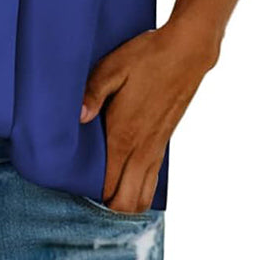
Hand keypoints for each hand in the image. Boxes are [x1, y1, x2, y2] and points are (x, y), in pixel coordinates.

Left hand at [79, 20, 219, 211]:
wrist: (187, 52)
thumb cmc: (147, 57)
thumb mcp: (112, 67)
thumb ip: (92, 93)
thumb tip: (78, 117)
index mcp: (124, 135)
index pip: (108, 186)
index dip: (90, 195)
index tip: (72, 188)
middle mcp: (141, 148)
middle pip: (127, 202)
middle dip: (107, 207)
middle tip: (86, 194)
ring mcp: (155, 147)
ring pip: (143, 196)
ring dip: (125, 200)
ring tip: (104, 191)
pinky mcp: (164, 142)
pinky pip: (152, 180)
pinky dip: (138, 188)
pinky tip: (124, 176)